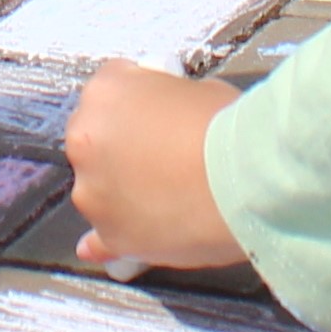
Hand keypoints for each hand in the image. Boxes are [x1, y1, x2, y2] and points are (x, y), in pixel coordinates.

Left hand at [68, 64, 243, 273]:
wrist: (244, 180)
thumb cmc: (227, 129)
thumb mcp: (197, 89)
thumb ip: (167, 103)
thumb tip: (171, 115)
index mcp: (105, 93)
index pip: (111, 89)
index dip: (138, 103)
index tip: (157, 117)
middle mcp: (85, 141)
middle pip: (94, 141)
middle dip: (121, 148)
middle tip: (162, 157)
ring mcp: (93, 192)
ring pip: (97, 189)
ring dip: (119, 191)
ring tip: (165, 198)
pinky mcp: (110, 234)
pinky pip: (97, 240)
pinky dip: (103, 241)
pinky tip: (108, 242)